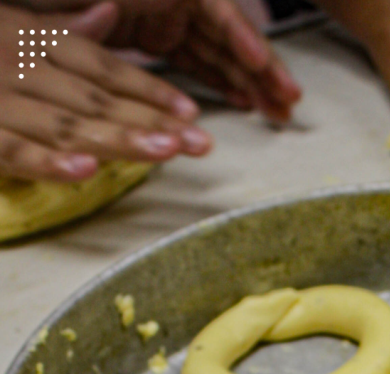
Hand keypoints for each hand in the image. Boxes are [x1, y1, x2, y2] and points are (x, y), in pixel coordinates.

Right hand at [0, 2, 219, 179]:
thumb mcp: (9, 28)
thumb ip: (61, 28)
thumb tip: (109, 11)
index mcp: (31, 39)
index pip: (102, 68)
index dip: (149, 89)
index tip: (192, 113)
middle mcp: (19, 66)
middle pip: (96, 99)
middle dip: (151, 121)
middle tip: (199, 143)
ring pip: (66, 125)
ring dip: (118, 139)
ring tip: (165, 152)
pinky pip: (16, 151)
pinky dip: (50, 162)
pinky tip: (87, 170)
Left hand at [96, 0, 301, 120]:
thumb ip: (98, 15)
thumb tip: (113, 13)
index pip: (213, 10)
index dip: (241, 36)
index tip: (260, 64)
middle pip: (225, 34)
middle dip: (260, 68)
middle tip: (289, 101)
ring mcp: (163, 14)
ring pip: (216, 51)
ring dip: (248, 82)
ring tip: (277, 112)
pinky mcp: (155, 34)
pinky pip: (195, 62)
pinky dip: (219, 82)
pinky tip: (242, 102)